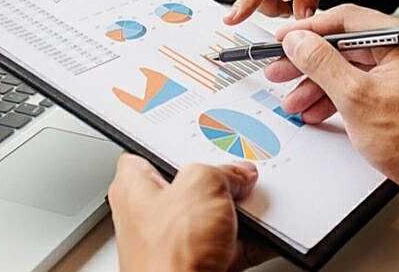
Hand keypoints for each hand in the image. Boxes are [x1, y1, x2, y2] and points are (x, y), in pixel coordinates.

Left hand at [108, 153, 273, 271]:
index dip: (179, 143)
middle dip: (220, 181)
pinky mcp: (199, 265)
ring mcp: (177, 242)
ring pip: (215, 215)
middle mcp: (151, 215)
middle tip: (238, 178)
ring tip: (253, 209)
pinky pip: (231, 244)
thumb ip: (222, 170)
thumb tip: (237, 174)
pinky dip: (249, 240)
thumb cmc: (168, 256)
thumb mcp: (202, 184)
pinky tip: (263, 234)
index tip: (205, 139)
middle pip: (192, 184)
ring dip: (238, 213)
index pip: (152, 152)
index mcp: (135, 186)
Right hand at [263, 4, 398, 215]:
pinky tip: (320, 107)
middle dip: (310, 63)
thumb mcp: (355, 98)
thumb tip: (298, 41)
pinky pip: (366, 82)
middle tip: (282, 70)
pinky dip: (342, 94)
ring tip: (296, 99)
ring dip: (321, 83)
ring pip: (354, 66)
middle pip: (347, 45)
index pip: (346, 19)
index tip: (284, 39)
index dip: (308, 30)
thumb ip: (321, 63)